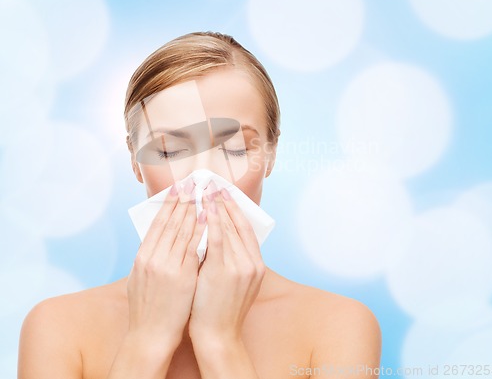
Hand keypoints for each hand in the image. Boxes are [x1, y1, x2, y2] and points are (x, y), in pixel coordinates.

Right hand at [126, 178, 206, 349]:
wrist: (149, 335)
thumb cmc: (146, 307)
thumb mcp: (140, 277)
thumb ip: (150, 256)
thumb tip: (159, 237)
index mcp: (142, 256)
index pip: (158, 223)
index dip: (168, 204)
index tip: (177, 188)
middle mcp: (153, 258)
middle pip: (171, 222)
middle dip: (182, 201)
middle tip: (191, 183)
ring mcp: (168, 267)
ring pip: (183, 231)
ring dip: (193, 210)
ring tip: (200, 193)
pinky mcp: (182, 277)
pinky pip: (194, 248)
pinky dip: (200, 231)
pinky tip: (207, 217)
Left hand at [188, 182, 265, 342]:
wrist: (218, 336)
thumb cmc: (221, 310)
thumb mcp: (237, 284)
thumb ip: (234, 261)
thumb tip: (221, 239)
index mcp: (256, 265)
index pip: (246, 229)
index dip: (236, 210)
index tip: (226, 195)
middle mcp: (252, 262)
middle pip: (238, 225)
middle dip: (226, 203)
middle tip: (215, 185)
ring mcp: (240, 266)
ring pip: (228, 228)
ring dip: (217, 207)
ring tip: (207, 191)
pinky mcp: (224, 270)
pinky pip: (217, 239)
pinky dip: (212, 221)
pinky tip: (205, 208)